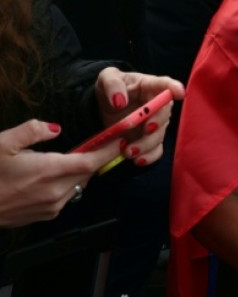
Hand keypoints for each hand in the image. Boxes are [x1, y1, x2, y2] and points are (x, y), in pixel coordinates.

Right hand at [0, 120, 121, 226]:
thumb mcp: (3, 143)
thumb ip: (33, 131)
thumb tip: (55, 128)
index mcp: (49, 171)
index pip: (92, 161)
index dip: (109, 150)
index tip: (120, 139)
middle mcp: (56, 192)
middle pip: (88, 172)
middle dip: (96, 157)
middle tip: (99, 142)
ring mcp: (52, 206)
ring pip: (78, 184)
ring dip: (79, 171)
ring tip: (68, 158)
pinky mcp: (45, 215)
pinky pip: (66, 196)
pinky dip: (67, 184)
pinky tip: (52, 176)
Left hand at [95, 68, 183, 166]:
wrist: (103, 108)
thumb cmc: (110, 89)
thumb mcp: (106, 78)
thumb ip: (112, 83)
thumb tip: (120, 101)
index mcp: (150, 86)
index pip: (165, 84)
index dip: (174, 88)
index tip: (179, 93)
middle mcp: (157, 106)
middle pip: (164, 115)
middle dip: (157, 123)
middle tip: (145, 129)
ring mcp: (154, 125)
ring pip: (158, 136)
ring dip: (146, 145)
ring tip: (128, 151)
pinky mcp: (149, 140)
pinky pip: (155, 151)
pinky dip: (149, 157)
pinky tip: (137, 160)